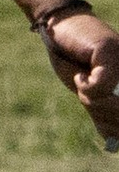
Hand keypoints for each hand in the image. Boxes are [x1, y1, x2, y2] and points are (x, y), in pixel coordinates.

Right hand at [39, 9, 118, 151]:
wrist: (59, 30)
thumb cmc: (74, 60)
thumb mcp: (89, 93)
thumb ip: (103, 112)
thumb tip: (114, 141)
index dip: (117, 127)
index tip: (114, 135)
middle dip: (104, 113)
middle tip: (89, 98)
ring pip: (112, 101)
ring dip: (91, 99)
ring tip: (84, 81)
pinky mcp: (110, 50)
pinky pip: (99, 85)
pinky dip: (84, 85)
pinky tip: (81, 73)